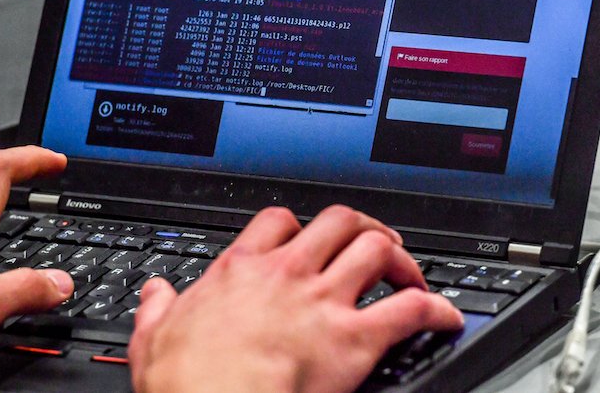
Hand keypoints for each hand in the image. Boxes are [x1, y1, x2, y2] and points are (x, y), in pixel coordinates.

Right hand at [128, 205, 463, 392]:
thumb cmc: (188, 382)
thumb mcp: (154, 338)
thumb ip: (158, 309)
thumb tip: (155, 294)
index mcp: (243, 271)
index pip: (278, 222)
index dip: (300, 224)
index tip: (309, 237)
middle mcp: (290, 275)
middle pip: (339, 222)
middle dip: (362, 226)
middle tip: (373, 242)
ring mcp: (326, 302)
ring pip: (376, 250)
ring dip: (400, 258)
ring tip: (408, 272)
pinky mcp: (356, 338)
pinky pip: (409, 309)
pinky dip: (435, 308)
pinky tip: (444, 316)